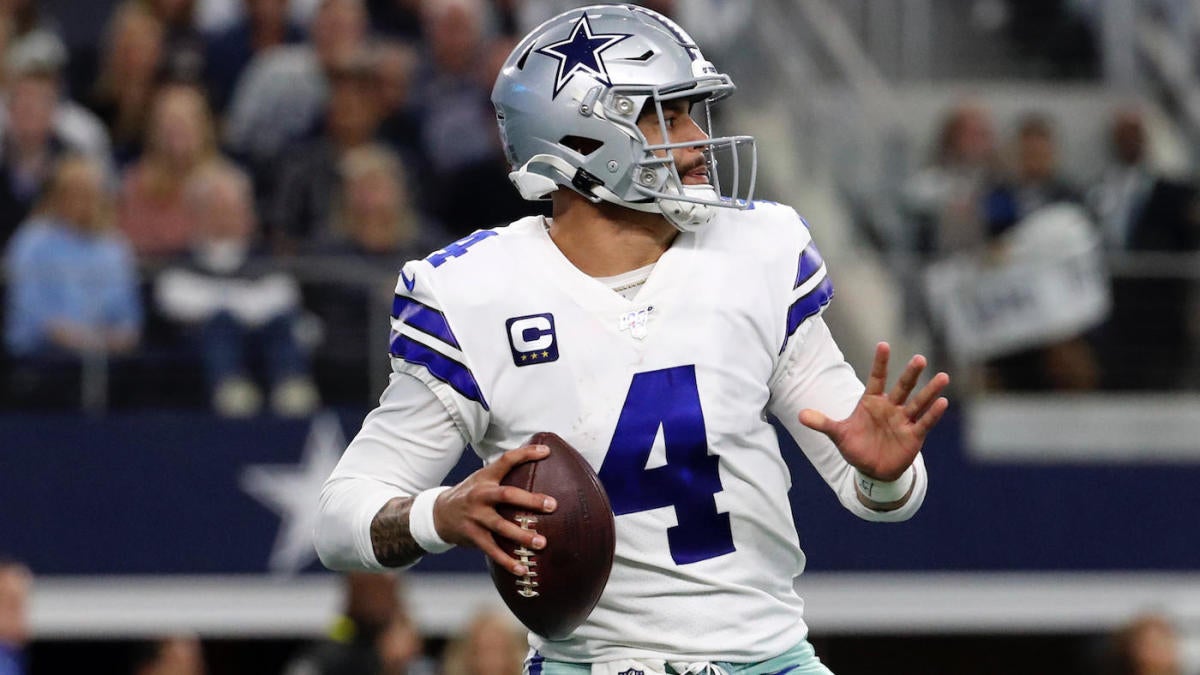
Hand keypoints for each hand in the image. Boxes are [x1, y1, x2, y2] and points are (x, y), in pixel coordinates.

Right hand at [432, 443, 557, 574]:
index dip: (526, 454)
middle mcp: (480, 495)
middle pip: (506, 495)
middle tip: (552, 505)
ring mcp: (475, 517)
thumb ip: (506, 476)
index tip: (546, 451)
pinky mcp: (473, 536)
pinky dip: (507, 561)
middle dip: (530, 500)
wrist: (438, 514)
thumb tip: (539, 466)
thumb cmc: (471, 494)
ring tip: (542, 543)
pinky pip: (492, 550)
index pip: (506, 460)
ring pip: (500, 526)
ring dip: (522, 536)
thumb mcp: (483, 479)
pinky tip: (522, 569)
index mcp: (485, 478)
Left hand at [800, 342, 949, 480]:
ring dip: (930, 391)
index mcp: (872, 402)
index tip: (883, 344)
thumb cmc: (857, 447)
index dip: (880, 363)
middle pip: (902, 387)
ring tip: (943, 377)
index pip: (877, 378)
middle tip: (919, 358)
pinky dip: (933, 413)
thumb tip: (800, 416)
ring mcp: (904, 420)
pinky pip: (925, 422)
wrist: (872, 470)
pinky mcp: (914, 435)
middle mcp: (890, 407)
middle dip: (910, 374)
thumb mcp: (838, 435)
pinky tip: (942, 402)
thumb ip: (823, 423)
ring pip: (919, 402)